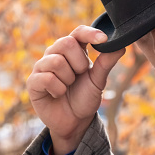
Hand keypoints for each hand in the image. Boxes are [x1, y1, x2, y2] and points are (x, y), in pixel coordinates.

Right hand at [27, 25, 125, 154]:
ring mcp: (42, 66)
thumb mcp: (98, 80)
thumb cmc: (85, 97)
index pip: (79, 32)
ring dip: (68, 78)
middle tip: (79, 76)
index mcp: (73, 50)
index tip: (103, 39)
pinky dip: (59, 89)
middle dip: (79, 63)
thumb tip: (121, 46)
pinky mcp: (33, 81)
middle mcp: (55, 53)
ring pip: (56, 61)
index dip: (90, 33)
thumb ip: (106, 63)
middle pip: (66, 42)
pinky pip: (47, 78)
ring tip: (68, 86)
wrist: (74, 121)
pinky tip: (58, 94)